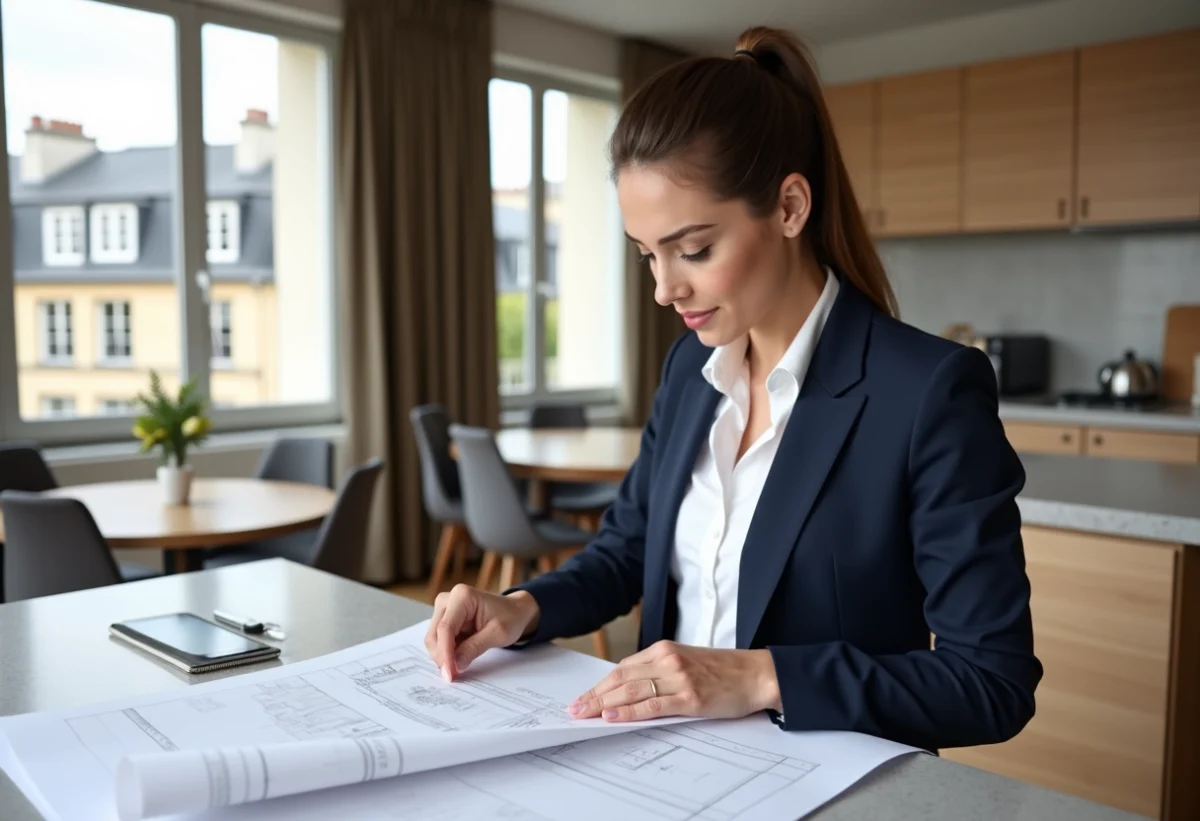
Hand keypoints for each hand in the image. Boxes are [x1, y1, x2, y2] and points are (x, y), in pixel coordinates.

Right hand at [423, 585, 539, 680]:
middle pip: (434, 634)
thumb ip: (474, 648)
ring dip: (444, 655)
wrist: (514, 611)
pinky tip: (459, 658)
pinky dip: (447, 652)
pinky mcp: (444, 619)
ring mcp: (444, 609)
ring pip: (434, 639)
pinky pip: (439, 641)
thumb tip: (455, 666)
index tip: (449, 674)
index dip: (445, 653)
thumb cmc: (509, 617)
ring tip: (459, 666)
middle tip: (453, 675)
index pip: (445, 628)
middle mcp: (448, 599)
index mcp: (462, 596)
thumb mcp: (497, 634)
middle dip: (442, 656)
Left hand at [567, 640, 780, 722]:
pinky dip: (629, 712)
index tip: (583, 697)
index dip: (599, 684)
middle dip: (594, 695)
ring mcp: (678, 678)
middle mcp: (667, 660)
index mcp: (664, 650)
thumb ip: (659, 671)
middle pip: (621, 679)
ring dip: (603, 703)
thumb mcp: (686, 662)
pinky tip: (613, 717)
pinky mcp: (690, 696)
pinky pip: (652, 705)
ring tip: (585, 714)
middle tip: (574, 708)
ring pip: (631, 691)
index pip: (622, 668)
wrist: (756, 674)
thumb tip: (629, 690)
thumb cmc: (723, 671)